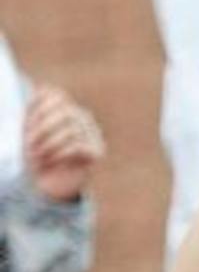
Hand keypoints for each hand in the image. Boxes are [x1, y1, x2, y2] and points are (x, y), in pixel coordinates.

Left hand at [21, 87, 103, 201]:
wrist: (48, 182)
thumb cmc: (37, 153)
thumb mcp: (29, 130)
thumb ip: (34, 109)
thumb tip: (43, 89)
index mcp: (67, 108)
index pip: (57, 97)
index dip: (40, 108)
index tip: (26, 125)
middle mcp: (84, 118)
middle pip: (65, 112)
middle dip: (43, 128)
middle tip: (29, 144)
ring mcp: (93, 135)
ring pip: (71, 130)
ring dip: (49, 143)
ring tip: (39, 155)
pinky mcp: (97, 152)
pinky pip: (78, 146)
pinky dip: (60, 153)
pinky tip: (51, 160)